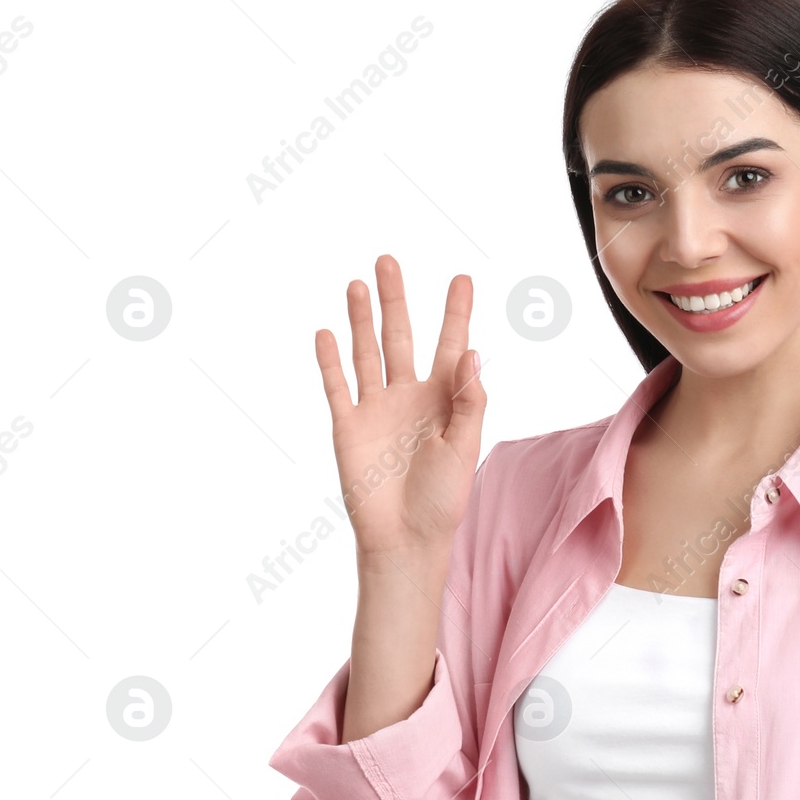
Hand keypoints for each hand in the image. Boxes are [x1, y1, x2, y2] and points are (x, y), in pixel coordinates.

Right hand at [316, 255, 485, 561]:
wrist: (406, 538)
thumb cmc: (444, 499)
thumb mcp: (465, 447)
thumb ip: (469, 400)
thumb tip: (472, 352)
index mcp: (445, 401)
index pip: (452, 345)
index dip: (457, 313)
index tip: (462, 279)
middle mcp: (409, 398)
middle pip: (401, 337)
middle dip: (396, 300)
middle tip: (389, 261)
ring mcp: (377, 410)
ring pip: (367, 353)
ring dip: (362, 320)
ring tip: (358, 284)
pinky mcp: (349, 427)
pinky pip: (337, 386)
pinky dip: (330, 360)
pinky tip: (327, 333)